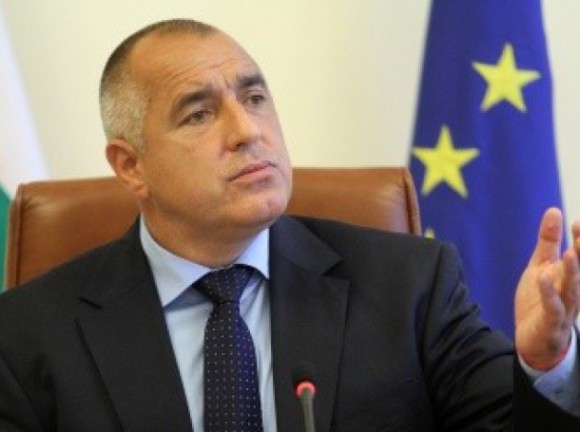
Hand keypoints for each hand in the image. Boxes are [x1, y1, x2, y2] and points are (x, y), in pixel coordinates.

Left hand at [515, 207, 579, 370]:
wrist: (534, 339)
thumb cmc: (542, 300)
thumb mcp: (541, 266)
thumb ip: (549, 242)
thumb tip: (554, 210)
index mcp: (571, 276)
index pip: (579, 256)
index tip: (577, 222)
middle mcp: (573, 291)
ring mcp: (564, 308)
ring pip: (571, 289)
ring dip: (573, 272)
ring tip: (571, 253)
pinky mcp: (551, 323)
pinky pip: (552, 308)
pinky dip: (549, 294)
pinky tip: (543, 279)